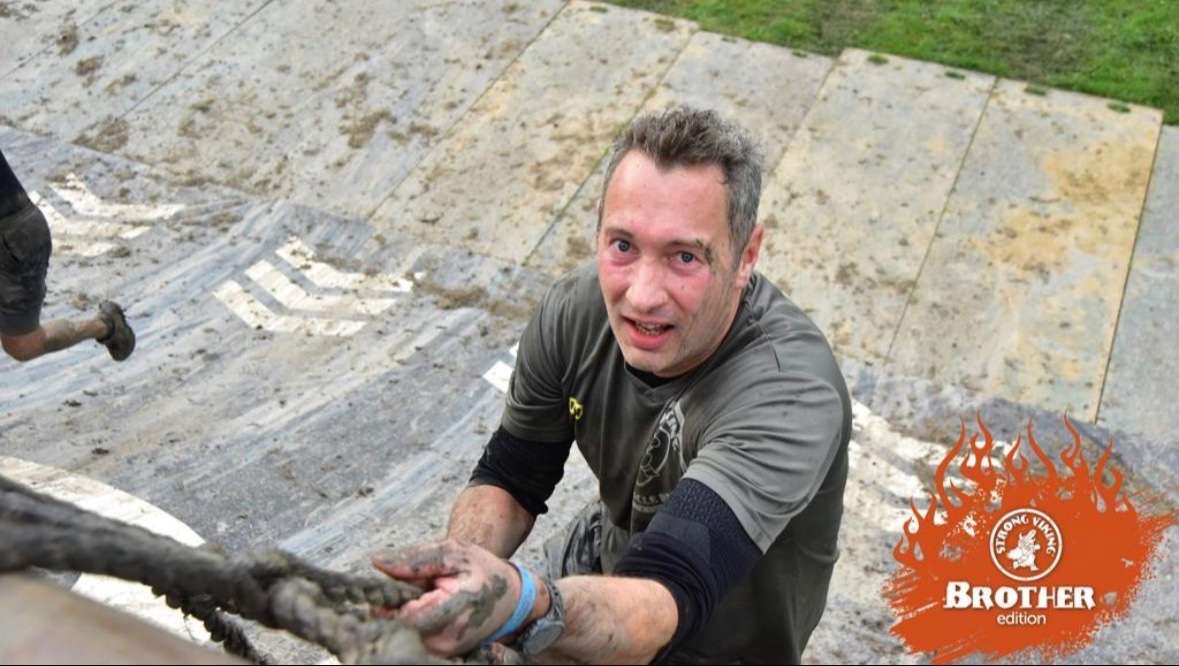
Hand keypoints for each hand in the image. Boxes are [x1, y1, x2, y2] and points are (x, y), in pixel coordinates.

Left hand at [371, 539, 523, 655]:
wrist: (509, 599)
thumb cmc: (481, 572)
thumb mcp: (453, 553)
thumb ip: (415, 559)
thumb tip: (378, 562)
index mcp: (457, 606)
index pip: (407, 616)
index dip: (389, 603)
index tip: (384, 590)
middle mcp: (449, 637)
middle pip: (399, 628)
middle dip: (393, 608)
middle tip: (404, 591)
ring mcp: (444, 651)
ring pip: (402, 635)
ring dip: (400, 617)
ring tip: (418, 600)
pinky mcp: (440, 656)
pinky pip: (411, 641)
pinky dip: (408, 626)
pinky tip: (421, 613)